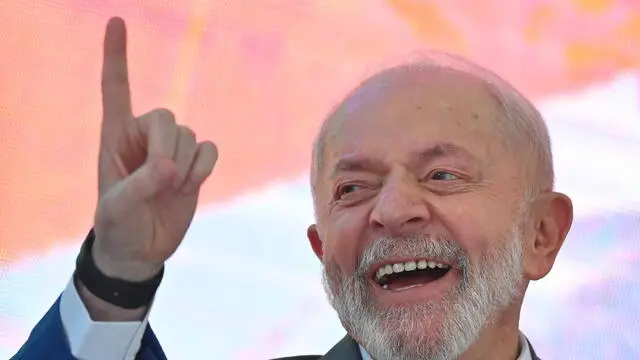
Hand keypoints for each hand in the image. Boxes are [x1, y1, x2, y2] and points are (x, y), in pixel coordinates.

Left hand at [92, 18, 217, 280]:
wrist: (141, 250)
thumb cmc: (117, 226)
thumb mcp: (116, 209)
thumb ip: (139, 186)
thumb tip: (168, 167)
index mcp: (115, 137)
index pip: (116, 89)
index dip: (116, 56)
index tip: (116, 21)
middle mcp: (145, 137)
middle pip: (167, 117)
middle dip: (167, 149)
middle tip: (159, 179)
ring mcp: (172, 150)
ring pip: (191, 136)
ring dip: (185, 167)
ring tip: (169, 191)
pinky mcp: (194, 165)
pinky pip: (210, 149)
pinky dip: (204, 168)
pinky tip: (189, 186)